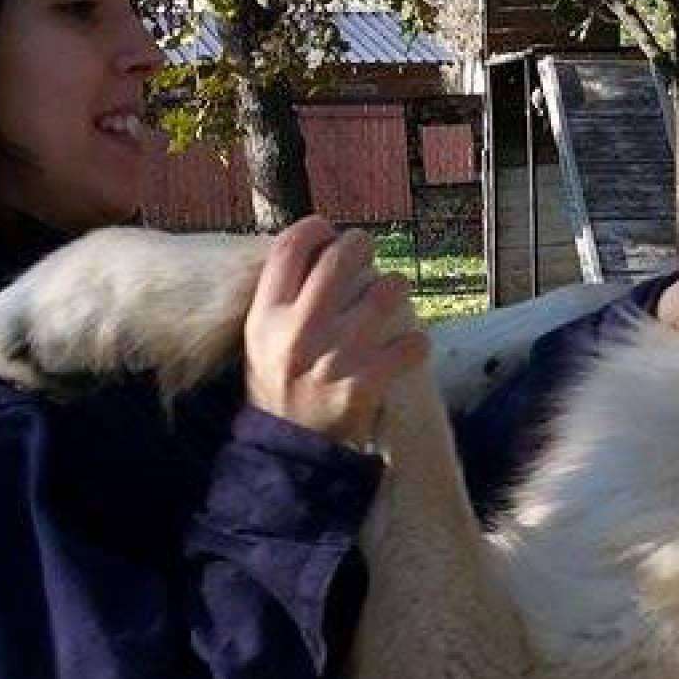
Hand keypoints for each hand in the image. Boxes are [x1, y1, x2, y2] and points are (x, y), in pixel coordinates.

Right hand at [243, 217, 428, 444]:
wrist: (289, 449)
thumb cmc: (278, 383)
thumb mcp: (261, 336)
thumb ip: (283, 293)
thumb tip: (321, 245)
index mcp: (267, 316)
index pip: (291, 248)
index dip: (315, 228)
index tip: (328, 231)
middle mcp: (300, 331)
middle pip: (341, 259)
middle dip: (361, 245)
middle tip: (366, 250)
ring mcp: (335, 358)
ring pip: (385, 292)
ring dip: (395, 287)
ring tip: (390, 294)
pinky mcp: (366, 385)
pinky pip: (412, 344)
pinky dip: (417, 342)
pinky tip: (409, 345)